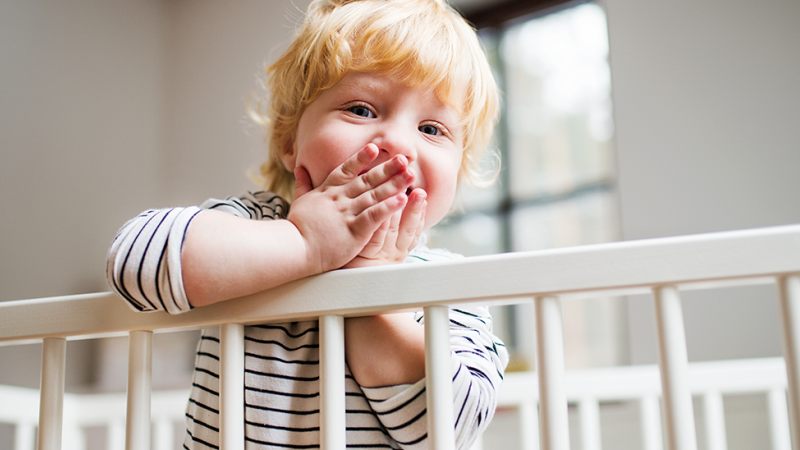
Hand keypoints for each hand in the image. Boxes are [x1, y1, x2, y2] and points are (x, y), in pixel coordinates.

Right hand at [287, 144, 414, 273]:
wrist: (293, 248)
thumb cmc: (297, 228)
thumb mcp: (299, 201)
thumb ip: (303, 184)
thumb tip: (299, 168)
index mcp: (327, 191)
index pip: (346, 170)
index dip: (362, 158)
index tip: (375, 148)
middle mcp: (339, 199)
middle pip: (367, 180)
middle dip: (387, 168)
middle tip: (404, 158)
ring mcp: (347, 214)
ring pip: (374, 195)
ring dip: (394, 184)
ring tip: (410, 175)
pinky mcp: (353, 231)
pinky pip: (374, 216)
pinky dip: (389, 207)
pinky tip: (403, 199)